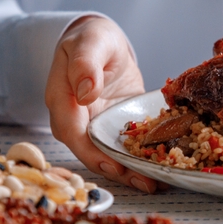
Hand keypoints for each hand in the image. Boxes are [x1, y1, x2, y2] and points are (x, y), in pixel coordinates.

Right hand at [45, 16, 159, 192]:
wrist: (102, 43)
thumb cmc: (92, 39)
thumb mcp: (90, 42)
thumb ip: (84, 64)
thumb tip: (85, 93)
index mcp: (62, 99)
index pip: (71, 131)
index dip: (90, 151)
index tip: (112, 163)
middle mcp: (76, 119)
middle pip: (90, 151)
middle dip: (115, 170)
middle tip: (144, 182)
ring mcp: (94, 126)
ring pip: (107, 154)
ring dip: (129, 172)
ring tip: (155, 184)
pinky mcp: (112, 128)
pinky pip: (123, 147)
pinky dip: (139, 160)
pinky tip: (160, 170)